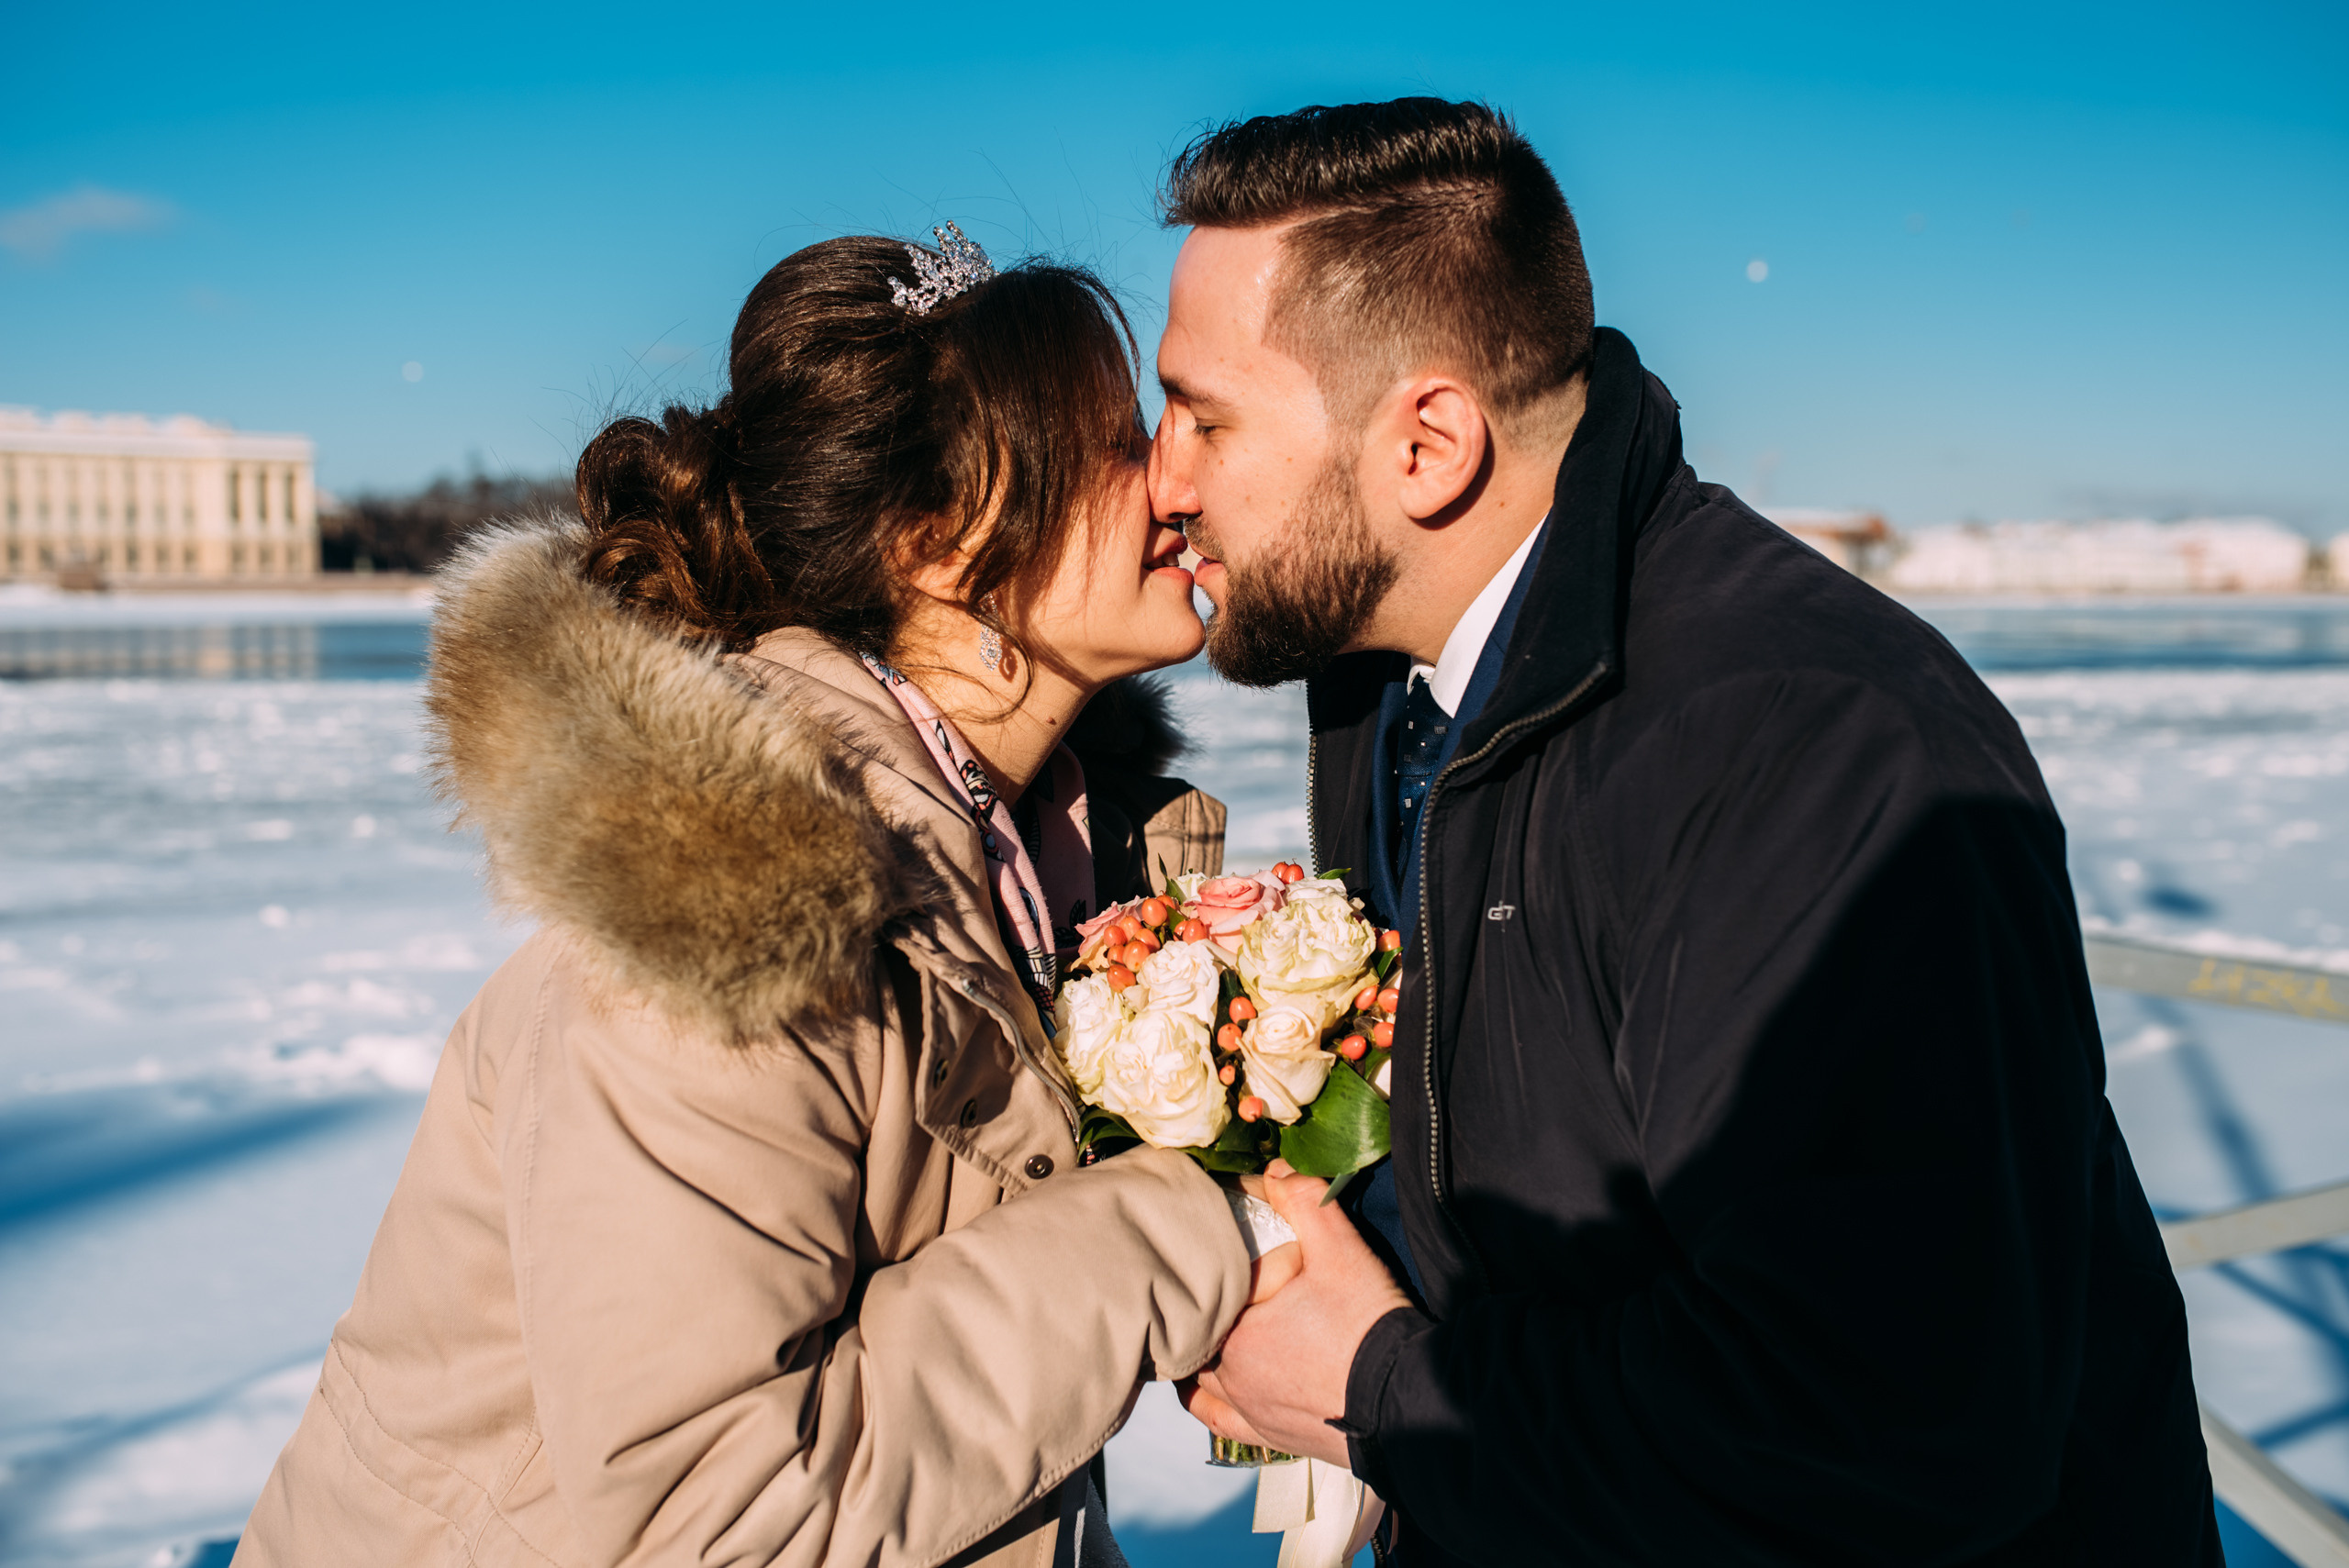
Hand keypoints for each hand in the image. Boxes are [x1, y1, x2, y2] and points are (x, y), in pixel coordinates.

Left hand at [1181, 1161, 1412, 1465]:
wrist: (1408, 1399)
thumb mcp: (1340, 1249)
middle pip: (1196, 1332)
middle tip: (1217, 1282)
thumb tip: (1274, 1167)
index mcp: (1236, 1328)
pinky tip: (1211, 1385)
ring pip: (1199, 1377)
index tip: (1218, 1246)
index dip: (1209, 1264)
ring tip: (1211, 1325)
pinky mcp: (1269, 1437)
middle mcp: (1231, 1374)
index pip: (1202, 1287)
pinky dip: (1208, 1402)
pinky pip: (1219, 1420)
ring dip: (1200, 1351)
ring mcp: (1248, 1410)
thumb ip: (1304, 1200)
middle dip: (1203, 1307)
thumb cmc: (1368, 1326)